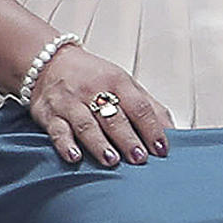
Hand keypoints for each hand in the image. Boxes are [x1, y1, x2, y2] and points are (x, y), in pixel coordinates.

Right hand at [29, 45, 172, 167]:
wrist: (48, 62)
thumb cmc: (94, 78)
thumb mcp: (125, 85)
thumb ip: (149, 107)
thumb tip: (173, 131)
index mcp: (117, 82)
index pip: (139, 107)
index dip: (152, 129)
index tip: (161, 149)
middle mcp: (94, 91)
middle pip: (114, 117)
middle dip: (128, 139)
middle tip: (139, 158)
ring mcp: (70, 102)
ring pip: (86, 124)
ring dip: (99, 144)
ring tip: (112, 160)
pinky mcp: (49, 114)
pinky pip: (57, 130)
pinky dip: (65, 145)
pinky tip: (74, 157)